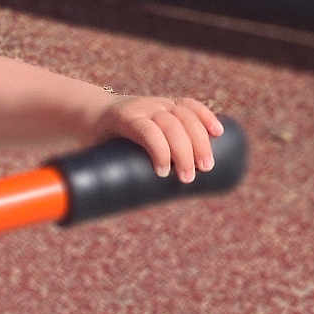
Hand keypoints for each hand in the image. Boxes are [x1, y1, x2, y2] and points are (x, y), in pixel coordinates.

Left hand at [91, 95, 223, 182]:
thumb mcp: (96, 155)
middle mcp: (143, 107)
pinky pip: (191, 106)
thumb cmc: (97, 142)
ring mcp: (158, 103)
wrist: (95, 112)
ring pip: (185, 115)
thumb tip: (114, 211)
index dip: (159, 150)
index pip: (147, 130)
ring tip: (206, 166)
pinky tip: (218, 132)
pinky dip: (206, 117)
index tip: (163, 174)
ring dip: (200, 140)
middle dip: (183, 152)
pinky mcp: (169, 103)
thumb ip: (105, 177)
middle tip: (188, 179)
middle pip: (171, 124)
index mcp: (124, 118)